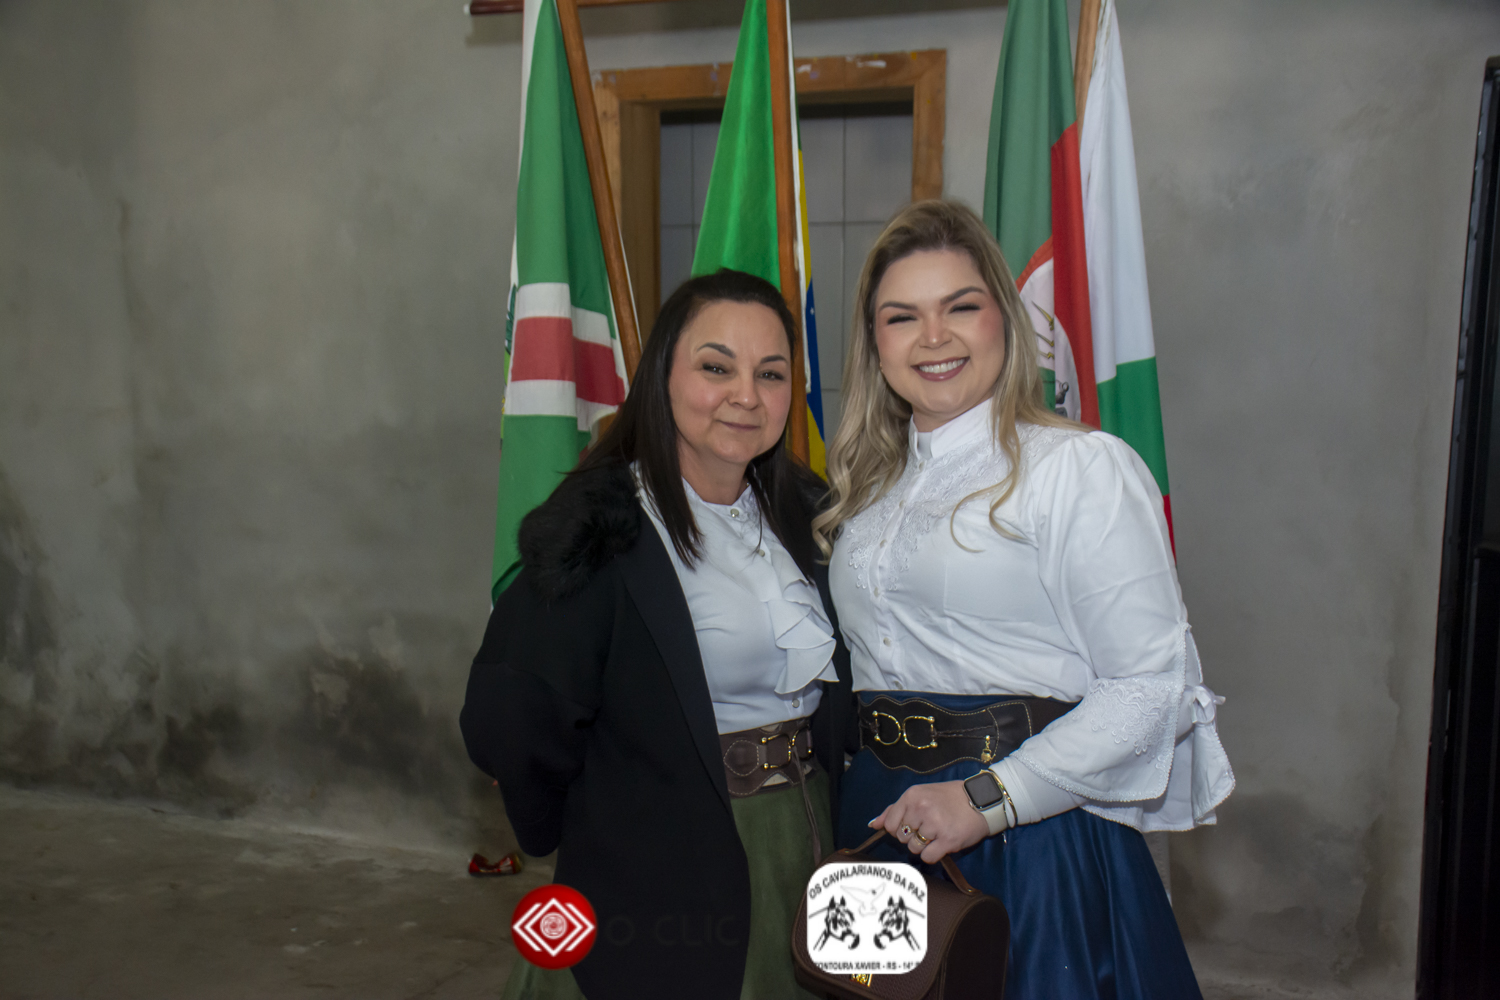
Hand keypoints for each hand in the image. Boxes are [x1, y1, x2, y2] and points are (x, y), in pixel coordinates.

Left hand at [868, 780, 989, 863]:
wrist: (981, 800)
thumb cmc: (948, 798)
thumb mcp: (920, 795)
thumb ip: (894, 810)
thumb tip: (873, 825)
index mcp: (911, 796)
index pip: (890, 824)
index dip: (899, 829)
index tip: (913, 825)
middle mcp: (921, 809)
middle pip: (902, 838)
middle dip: (913, 837)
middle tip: (929, 827)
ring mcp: (934, 824)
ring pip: (914, 849)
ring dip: (924, 846)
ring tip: (938, 834)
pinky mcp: (948, 840)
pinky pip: (928, 857)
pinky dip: (934, 855)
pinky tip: (942, 843)